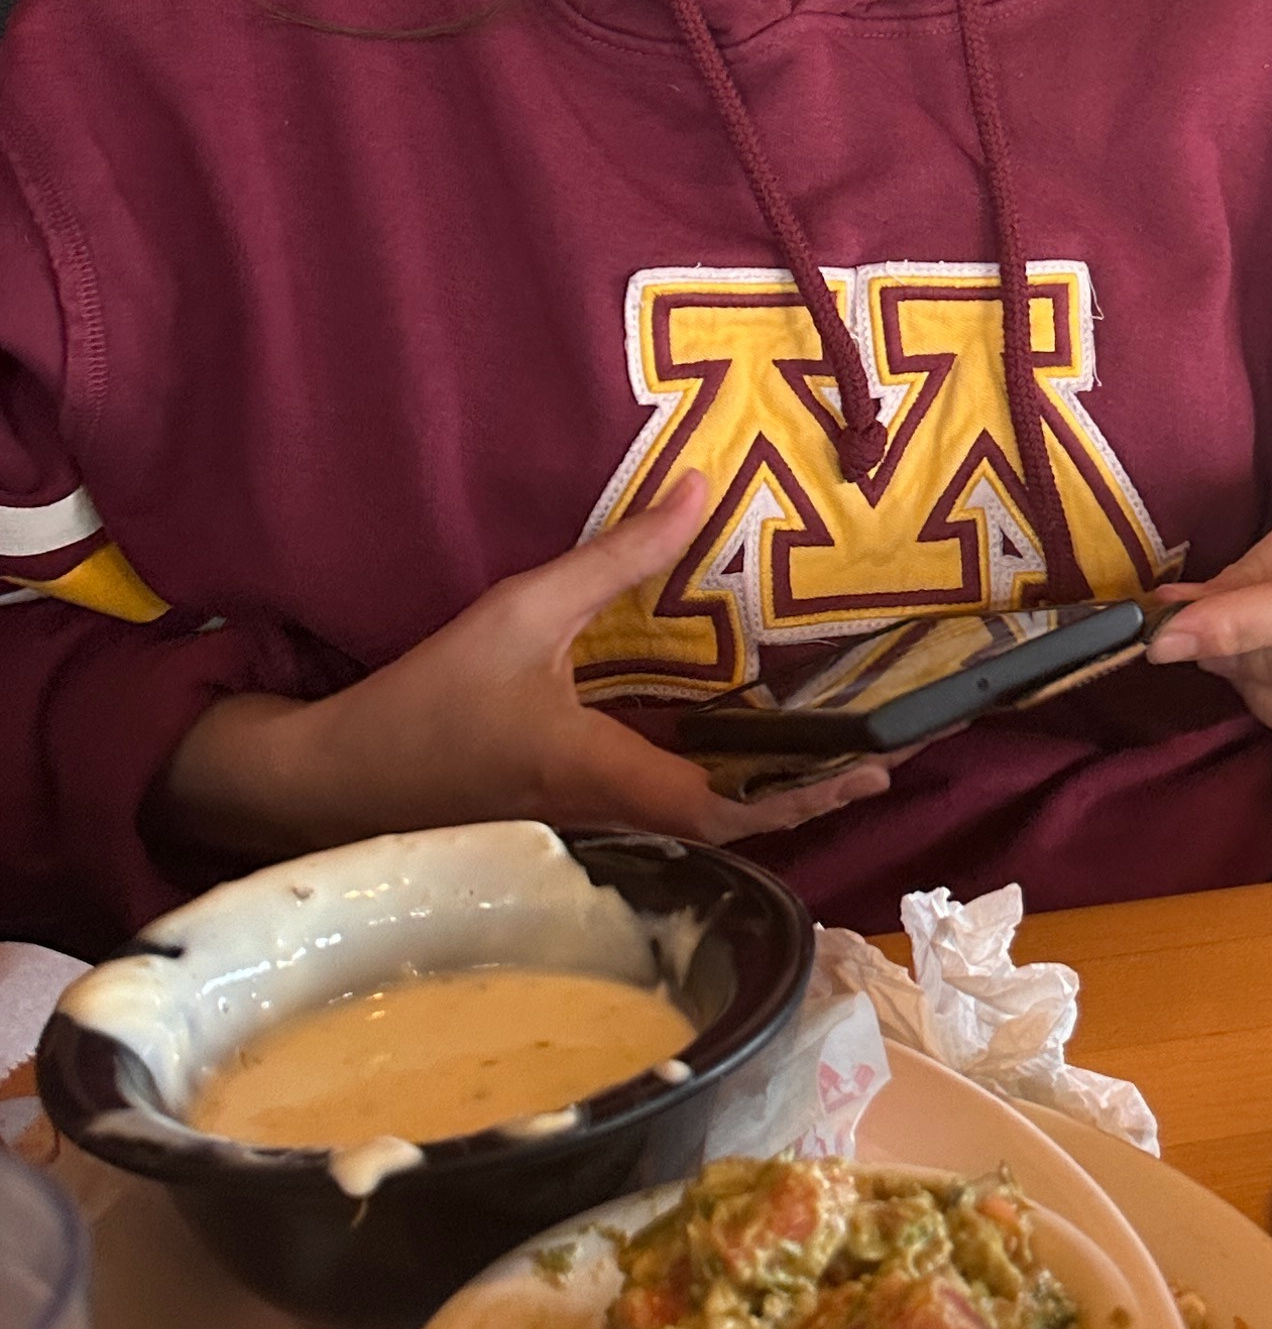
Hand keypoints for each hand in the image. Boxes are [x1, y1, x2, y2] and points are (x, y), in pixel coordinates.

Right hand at [152, 474, 889, 867]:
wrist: (336, 783)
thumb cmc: (427, 702)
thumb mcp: (522, 613)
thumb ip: (615, 559)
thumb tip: (698, 489)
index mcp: (611, 779)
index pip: (735, 812)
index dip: (808, 798)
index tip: (873, 771)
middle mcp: (615, 824)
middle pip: (739, 832)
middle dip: (812, 800)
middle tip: (878, 760)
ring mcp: (594, 838)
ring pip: (704, 834)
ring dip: (771, 802)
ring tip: (834, 758)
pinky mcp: (572, 831)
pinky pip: (664, 824)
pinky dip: (717, 799)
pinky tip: (740, 762)